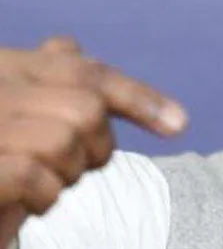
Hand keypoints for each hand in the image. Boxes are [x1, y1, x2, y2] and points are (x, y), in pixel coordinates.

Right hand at [0, 36, 186, 248]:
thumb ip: (44, 80)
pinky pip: (35, 177)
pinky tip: (29, 202)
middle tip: (73, 167)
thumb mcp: (18, 112)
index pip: (85, 73)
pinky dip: (45, 197)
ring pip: (64, 142)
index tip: (179, 124)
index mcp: (2, 65)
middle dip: (95, 147)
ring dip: (67, 175)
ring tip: (43, 182)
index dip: (137, 97)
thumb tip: (66, 46)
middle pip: (87, 109)